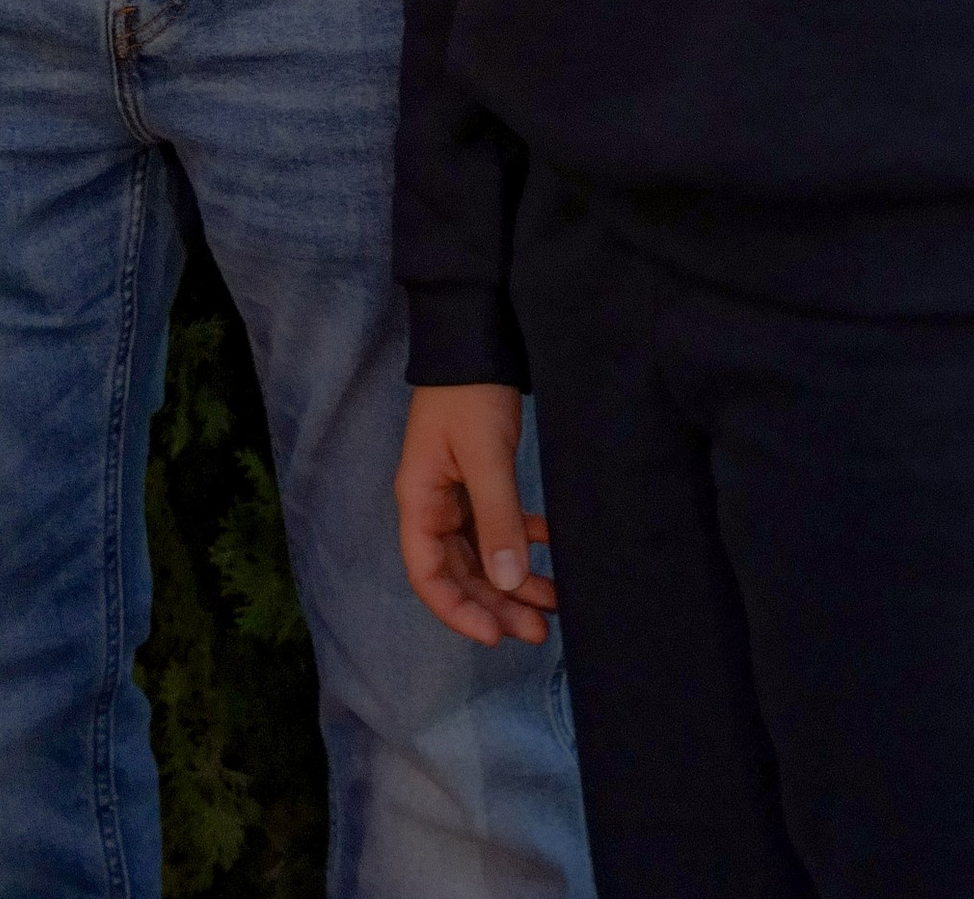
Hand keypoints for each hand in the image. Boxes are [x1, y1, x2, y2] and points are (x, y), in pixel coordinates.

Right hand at [397, 384, 555, 648]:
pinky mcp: (477, 479)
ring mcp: (455, 493)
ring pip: (481, 554)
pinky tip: (550, 546)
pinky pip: (496, 526)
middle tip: (538, 632)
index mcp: (420, 501)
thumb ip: (497, 518)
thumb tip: (505, 584)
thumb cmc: (470, 394)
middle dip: (496, 605)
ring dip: (514, 580)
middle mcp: (433, 504)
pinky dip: (522, 541)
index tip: (496, 636)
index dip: (458, 612)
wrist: (473, 336)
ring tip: (553, 603)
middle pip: (459, 572)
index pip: (427, 575)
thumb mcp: (484, 456)